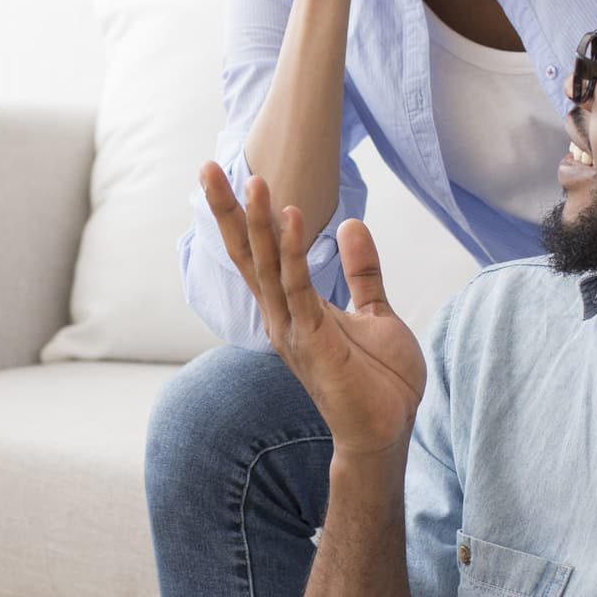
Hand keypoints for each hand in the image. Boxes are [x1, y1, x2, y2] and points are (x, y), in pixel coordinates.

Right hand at [201, 163, 423, 456]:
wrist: (387, 430)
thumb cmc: (379, 381)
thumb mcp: (376, 313)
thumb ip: (361, 272)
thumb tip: (351, 224)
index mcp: (293, 308)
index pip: (258, 254)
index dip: (241, 216)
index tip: (227, 175)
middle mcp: (282, 316)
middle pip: (247, 255)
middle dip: (228, 211)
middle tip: (208, 166)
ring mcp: (293, 329)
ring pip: (268, 267)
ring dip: (259, 223)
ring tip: (254, 181)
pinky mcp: (313, 340)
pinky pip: (298, 288)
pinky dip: (292, 252)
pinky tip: (290, 219)